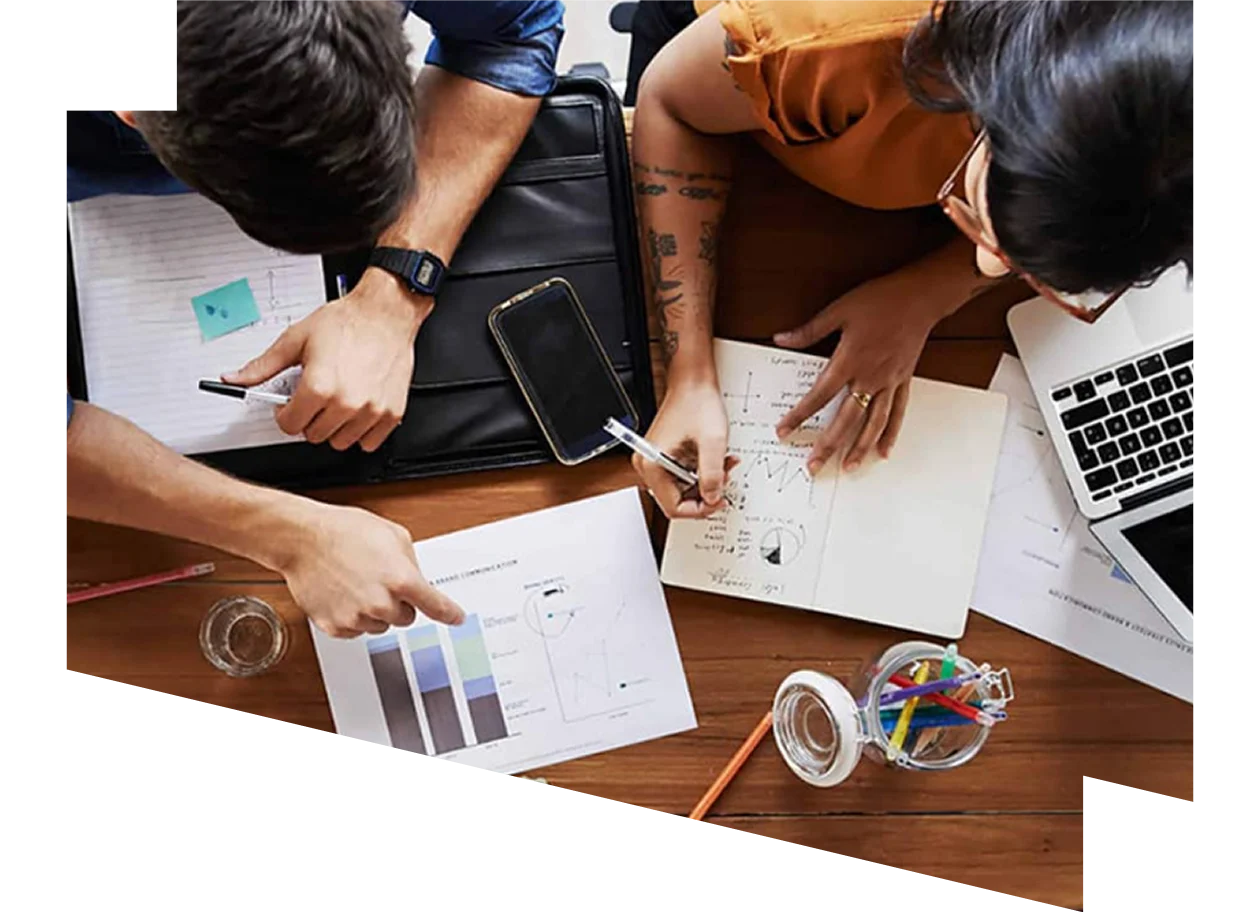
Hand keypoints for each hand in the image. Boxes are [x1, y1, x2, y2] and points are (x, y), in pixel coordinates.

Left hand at [225, 270, 428, 452]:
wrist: (385, 313)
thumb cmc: (347, 322)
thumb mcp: (296, 339)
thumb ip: (263, 365)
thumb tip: (236, 378)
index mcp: (319, 386)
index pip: (289, 425)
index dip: (284, 413)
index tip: (290, 405)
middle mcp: (346, 402)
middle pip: (314, 435)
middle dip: (309, 419)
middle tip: (315, 398)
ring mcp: (371, 410)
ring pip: (341, 442)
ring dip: (335, 427)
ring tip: (337, 402)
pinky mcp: (392, 413)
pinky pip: (370, 442)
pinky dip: (361, 432)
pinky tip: (357, 410)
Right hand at [279, 502, 463, 637]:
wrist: (302, 539)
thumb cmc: (343, 531)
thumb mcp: (392, 535)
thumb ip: (411, 562)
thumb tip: (417, 579)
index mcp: (401, 579)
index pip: (435, 606)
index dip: (449, 614)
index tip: (457, 619)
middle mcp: (381, 603)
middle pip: (406, 618)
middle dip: (399, 602)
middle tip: (380, 580)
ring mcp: (358, 618)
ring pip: (380, 625)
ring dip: (375, 611)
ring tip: (357, 582)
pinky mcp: (337, 627)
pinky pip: (356, 630)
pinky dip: (353, 617)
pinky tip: (343, 594)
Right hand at [634, 379, 737, 518]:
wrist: (693, 382)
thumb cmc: (697, 402)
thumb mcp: (712, 442)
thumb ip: (713, 475)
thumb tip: (713, 499)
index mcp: (652, 464)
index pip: (673, 507)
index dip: (700, 509)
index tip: (719, 501)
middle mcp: (648, 465)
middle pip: (676, 500)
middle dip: (704, 494)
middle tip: (724, 479)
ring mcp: (655, 461)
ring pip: (682, 489)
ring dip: (705, 483)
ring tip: (722, 466)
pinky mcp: (664, 456)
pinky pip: (683, 476)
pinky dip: (701, 473)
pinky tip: (713, 460)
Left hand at [773, 276, 937, 472]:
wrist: (920, 296)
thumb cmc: (881, 300)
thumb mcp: (839, 310)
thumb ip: (809, 330)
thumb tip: (781, 338)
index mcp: (849, 361)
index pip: (818, 396)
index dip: (799, 415)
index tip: (784, 431)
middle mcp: (869, 377)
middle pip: (845, 420)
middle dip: (827, 445)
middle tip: (813, 466)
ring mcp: (889, 382)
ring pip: (873, 423)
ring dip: (860, 448)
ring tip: (849, 467)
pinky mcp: (903, 380)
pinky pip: (897, 413)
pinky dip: (890, 433)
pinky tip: (883, 451)